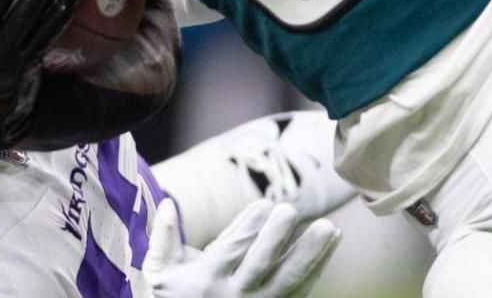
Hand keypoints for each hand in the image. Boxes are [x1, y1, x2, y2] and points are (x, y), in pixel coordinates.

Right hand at [143, 200, 341, 297]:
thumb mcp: (160, 273)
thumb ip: (162, 239)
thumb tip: (168, 203)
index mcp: (207, 280)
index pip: (231, 250)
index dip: (248, 227)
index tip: (264, 204)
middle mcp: (235, 296)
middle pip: (261, 265)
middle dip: (276, 238)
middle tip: (290, 210)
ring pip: (290, 281)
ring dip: (311, 254)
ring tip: (330, 228)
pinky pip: (302, 291)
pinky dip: (318, 268)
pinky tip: (331, 244)